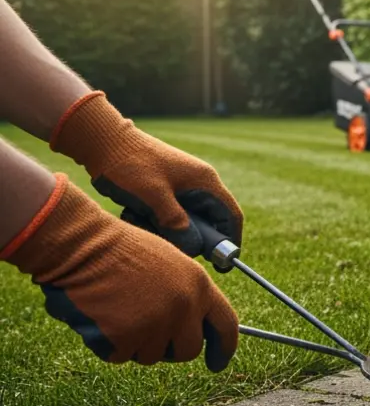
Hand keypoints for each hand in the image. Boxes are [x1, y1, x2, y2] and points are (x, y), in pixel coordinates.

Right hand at [2, 174, 238, 370]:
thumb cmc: (122, 251)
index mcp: (199, 286)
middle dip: (171, 348)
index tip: (218, 363)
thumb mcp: (171, 264)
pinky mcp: (125, 338)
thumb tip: (194, 326)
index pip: (226, 325)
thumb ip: (188, 294)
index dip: (224, 348)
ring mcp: (155, 325)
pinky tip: (103, 317)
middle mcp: (184, 308)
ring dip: (137, 343)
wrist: (83, 247)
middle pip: (188, 350)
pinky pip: (122, 356)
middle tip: (149, 332)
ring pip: (152, 355)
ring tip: (120, 311)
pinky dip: (111, 344)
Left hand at [48, 91, 242, 257]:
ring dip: (167, 229)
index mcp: (204, 181)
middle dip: (190, 237)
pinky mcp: (165, 189)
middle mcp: (198, 183)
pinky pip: (169, 214)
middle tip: (169, 245)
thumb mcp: (153, 196)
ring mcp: (182, 186)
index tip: (221, 265)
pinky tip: (134, 215)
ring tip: (142, 222)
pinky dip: (154, 220)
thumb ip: (176, 222)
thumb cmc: (129, 164)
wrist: (103, 140)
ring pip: (186, 220)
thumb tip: (195, 248)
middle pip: (208, 221)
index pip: (230, 216)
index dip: (229, 241)